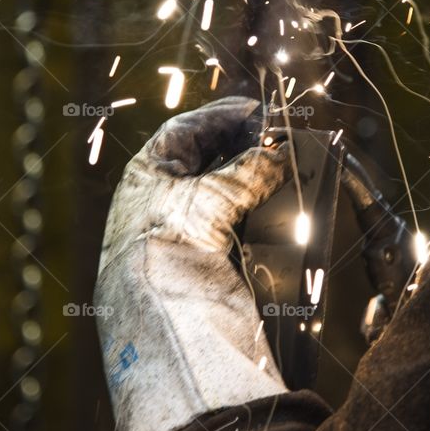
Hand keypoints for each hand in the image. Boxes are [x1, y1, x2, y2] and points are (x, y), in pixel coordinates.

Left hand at [106, 95, 289, 252]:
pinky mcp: (201, 257)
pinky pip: (233, 223)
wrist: (160, 319)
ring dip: (251, 180)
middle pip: (205, 159)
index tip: (255, 111)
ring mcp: (180, 229)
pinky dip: (255, 211)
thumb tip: (280, 154)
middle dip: (240, 147)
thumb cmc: (165, 250)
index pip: (184, 131)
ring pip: (222, 191)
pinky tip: (277, 205)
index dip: (220, 116)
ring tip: (283, 169)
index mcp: (146, 174)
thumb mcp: (211, 198)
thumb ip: (250, 170)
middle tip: (276, 139)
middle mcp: (159, 198)